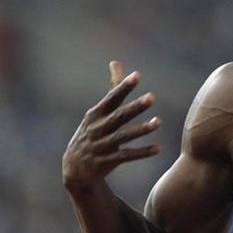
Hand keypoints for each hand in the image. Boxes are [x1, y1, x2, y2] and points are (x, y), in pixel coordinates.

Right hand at [62, 60, 160, 192]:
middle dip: (134, 107)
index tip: (137, 75)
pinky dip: (142, 152)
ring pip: (124, 136)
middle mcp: (97, 128)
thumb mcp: (98, 113)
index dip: (123, 87)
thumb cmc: (92, 134)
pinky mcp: (107, 162)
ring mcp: (101, 146)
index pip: (111, 98)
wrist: (74, 169)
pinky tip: (158, 148)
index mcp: (95, 115)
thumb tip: (116, 62)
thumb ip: (113, 90)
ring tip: (158, 122)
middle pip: (118, 116)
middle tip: (152, 97)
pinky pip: (127, 156)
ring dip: (141, 129)